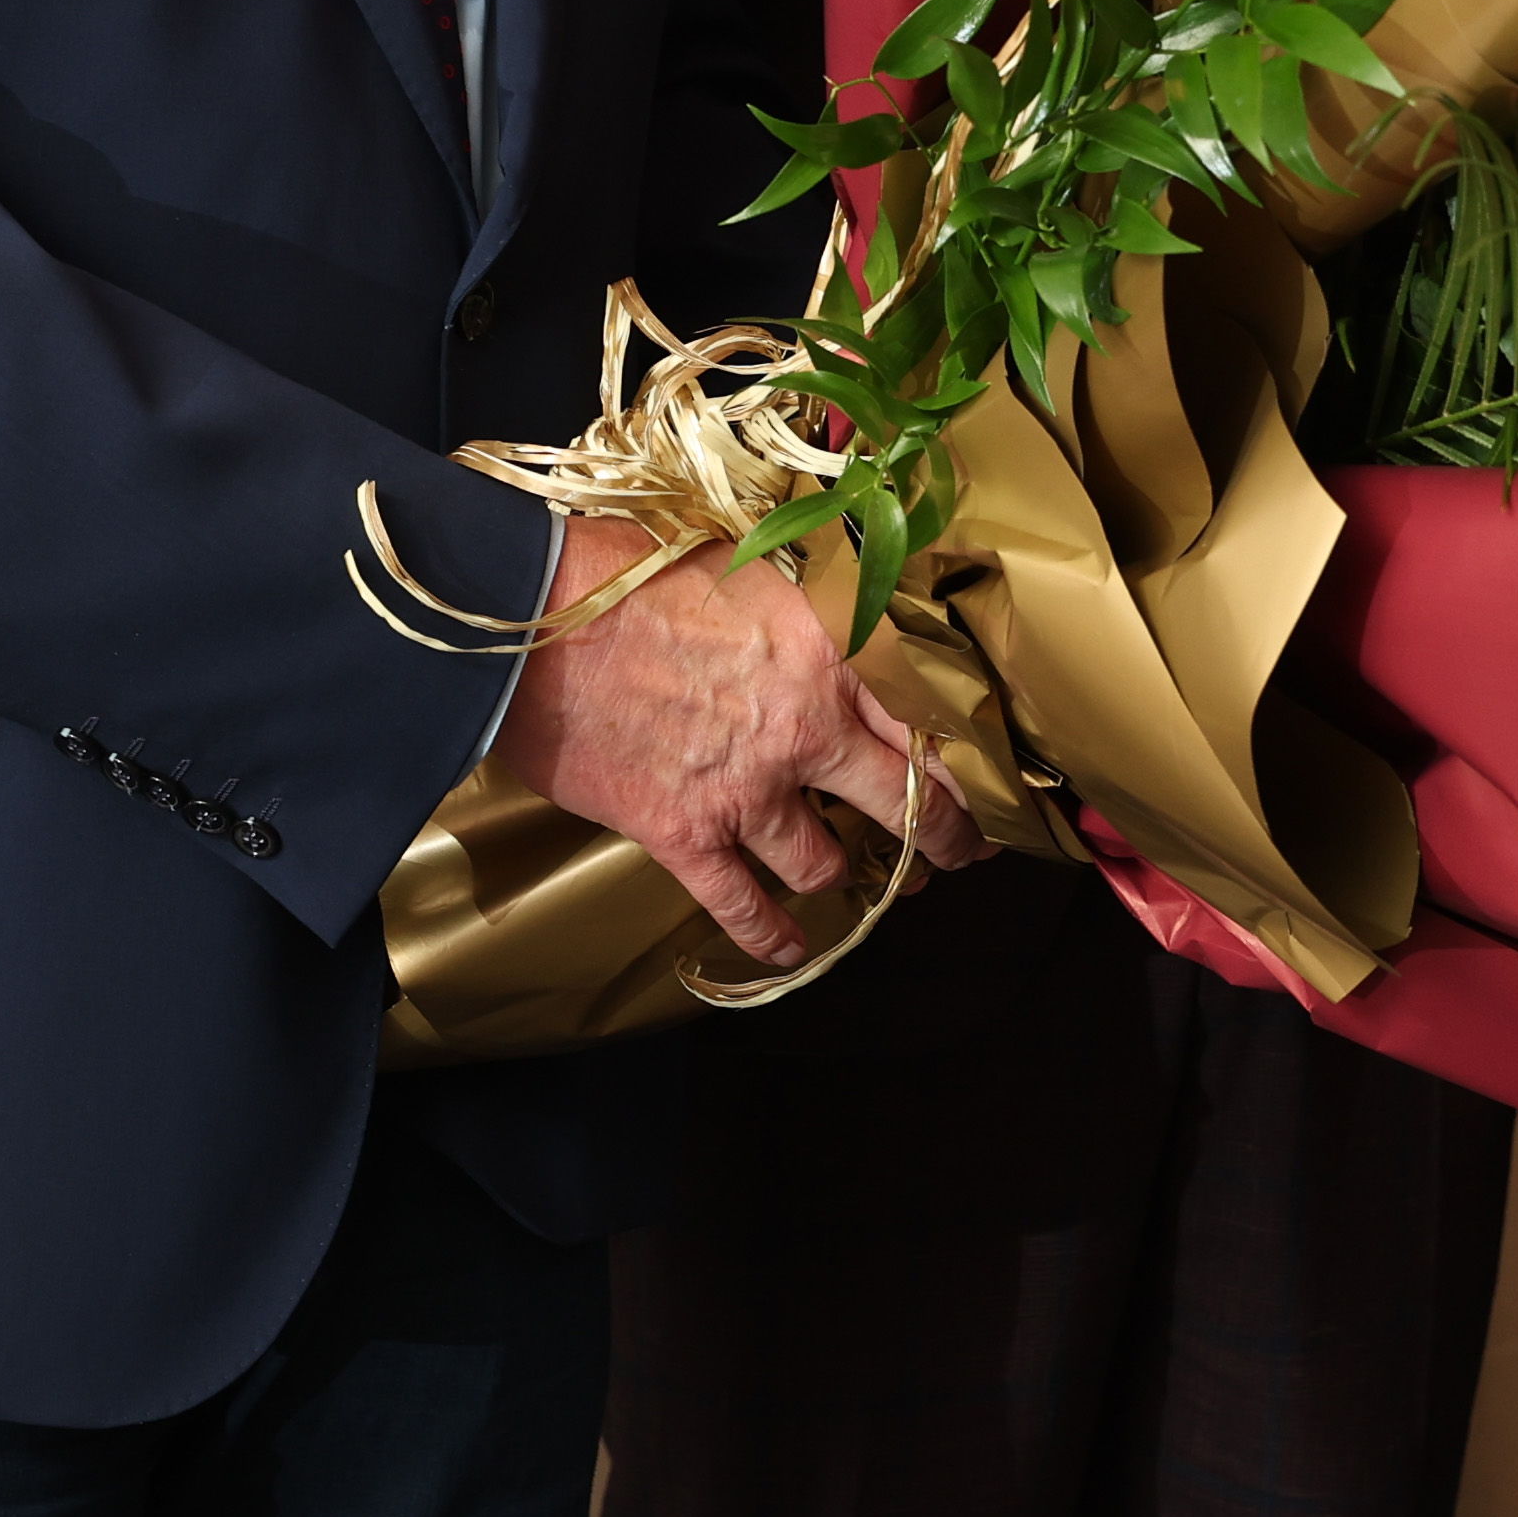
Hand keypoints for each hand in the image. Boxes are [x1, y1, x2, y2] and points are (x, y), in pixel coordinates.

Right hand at [495, 518, 984, 964]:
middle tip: (960, 852)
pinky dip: (770, 935)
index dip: (965, 760)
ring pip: (828, 863)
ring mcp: (745, 789)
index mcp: (826, 652)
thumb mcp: (742, 569)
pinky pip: (744, 905)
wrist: (532, 616)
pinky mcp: (684, 833)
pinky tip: (787, 946)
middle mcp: (801, 728)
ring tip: (869, 889)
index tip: (985, 779)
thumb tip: (835, 623)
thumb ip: (799, 613)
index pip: (927, 720)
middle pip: (903, 803)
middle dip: (943, 838)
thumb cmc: (627, 572)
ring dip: (853, 882)